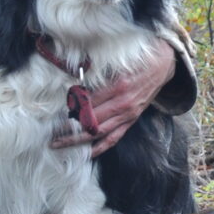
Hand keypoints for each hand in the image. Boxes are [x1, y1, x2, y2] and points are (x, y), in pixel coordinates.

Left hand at [50, 41, 176, 156]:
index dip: (69, 110)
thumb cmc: (138, 59)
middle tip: (50, 135)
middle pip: (90, 121)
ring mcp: (128, 115)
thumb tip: (74, 81)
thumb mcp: (118, 61)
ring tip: (59, 144)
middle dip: (68, 129)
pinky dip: (100, 148)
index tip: (52, 115)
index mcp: (118, 86)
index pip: (88, 102)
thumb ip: (97, 71)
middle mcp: (123, 104)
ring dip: (78, 140)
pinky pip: (114, 138)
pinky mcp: (131, 120)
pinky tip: (86, 154)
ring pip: (99, 132)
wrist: (163, 65)